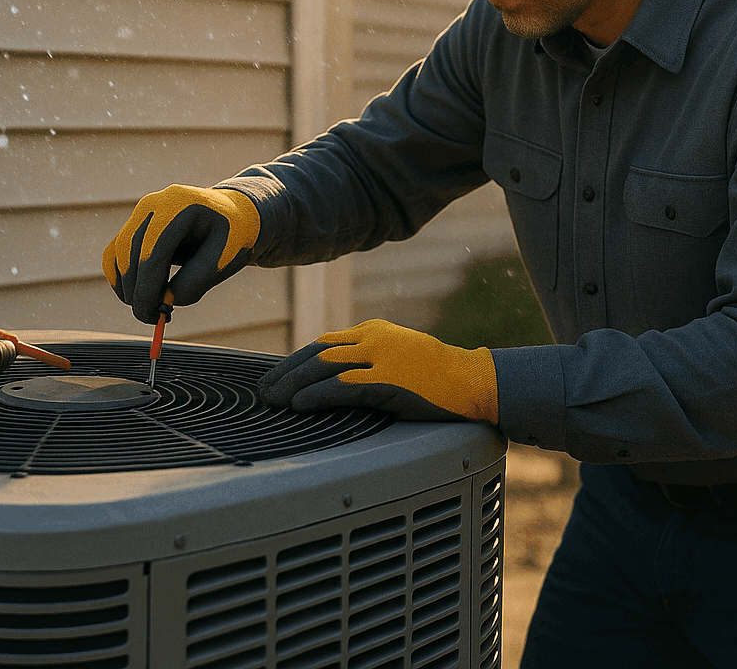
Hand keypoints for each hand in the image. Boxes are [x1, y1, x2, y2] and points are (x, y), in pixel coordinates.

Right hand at [102, 185, 259, 320]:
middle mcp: (156, 203)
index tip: (151, 316)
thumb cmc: (232, 236)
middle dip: (137, 291)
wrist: (231, 214)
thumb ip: (197, 280)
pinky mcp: (135, 224)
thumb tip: (165, 300)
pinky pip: (115, 252)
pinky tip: (133, 296)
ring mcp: (142, 212)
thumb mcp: (226, 258)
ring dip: (127, 287)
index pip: (154, 250)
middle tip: (151, 318)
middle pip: (131, 252)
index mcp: (182, 205)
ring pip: (119, 254)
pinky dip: (118, 277)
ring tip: (150, 308)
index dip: (147, 287)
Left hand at [257, 319, 497, 421]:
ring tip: (272, 400)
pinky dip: (316, 396)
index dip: (295, 362)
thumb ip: (369, 359)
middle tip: (263, 390)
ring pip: (323, 368)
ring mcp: (381, 358)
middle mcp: (373, 338)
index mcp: (374, 331)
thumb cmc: (438, 375)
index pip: (324, 343)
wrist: (473, 379)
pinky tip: (299, 405)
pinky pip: (343, 387)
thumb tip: (333, 379)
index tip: (277, 378)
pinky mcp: (388, 381)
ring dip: (292, 385)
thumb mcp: (399, 356)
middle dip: (285, 372)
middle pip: (317, 353)